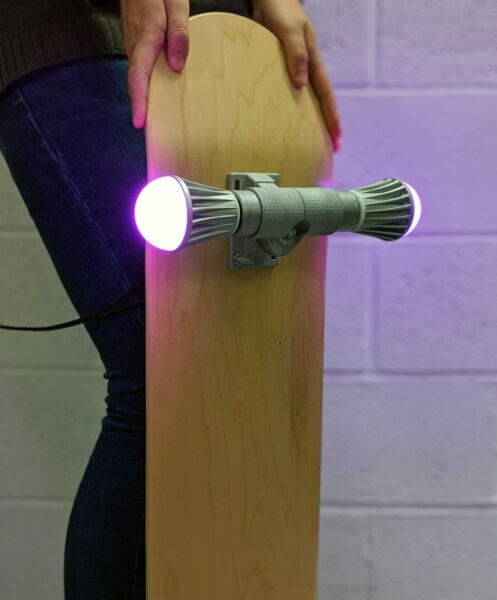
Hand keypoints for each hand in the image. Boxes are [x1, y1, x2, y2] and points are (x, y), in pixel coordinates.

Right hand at [120, 0, 189, 127]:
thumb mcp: (176, 5)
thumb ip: (179, 34)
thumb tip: (177, 66)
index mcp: (145, 37)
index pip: (138, 75)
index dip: (138, 101)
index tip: (139, 122)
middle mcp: (135, 45)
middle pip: (136, 83)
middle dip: (142, 108)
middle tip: (153, 133)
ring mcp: (134, 45)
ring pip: (138, 77)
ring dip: (145, 98)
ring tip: (156, 122)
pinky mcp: (137, 44)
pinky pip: (142, 69)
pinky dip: (147, 85)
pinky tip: (160, 95)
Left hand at [251, 0, 341, 151]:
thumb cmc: (279, 9)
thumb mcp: (289, 30)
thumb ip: (296, 54)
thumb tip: (300, 85)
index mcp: (312, 61)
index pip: (326, 95)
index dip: (332, 117)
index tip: (338, 139)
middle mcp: (306, 68)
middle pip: (320, 102)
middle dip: (328, 125)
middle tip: (333, 149)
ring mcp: (295, 69)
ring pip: (306, 99)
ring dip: (312, 120)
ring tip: (314, 142)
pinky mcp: (281, 68)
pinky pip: (288, 92)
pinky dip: (293, 108)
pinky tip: (289, 121)